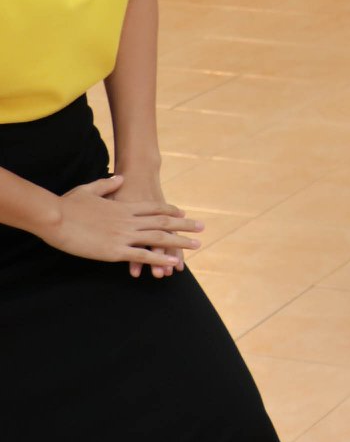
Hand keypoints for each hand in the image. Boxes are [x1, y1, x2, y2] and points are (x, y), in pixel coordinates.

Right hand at [39, 175, 202, 271]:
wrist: (55, 216)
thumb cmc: (67, 204)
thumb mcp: (89, 189)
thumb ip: (107, 185)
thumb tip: (119, 177)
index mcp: (123, 206)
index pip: (154, 208)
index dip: (170, 211)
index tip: (183, 213)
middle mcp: (129, 220)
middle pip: (163, 222)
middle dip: (184, 226)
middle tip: (201, 228)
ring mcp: (124, 235)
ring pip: (159, 238)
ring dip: (179, 242)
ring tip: (196, 245)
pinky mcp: (115, 250)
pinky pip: (144, 255)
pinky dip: (160, 259)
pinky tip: (172, 263)